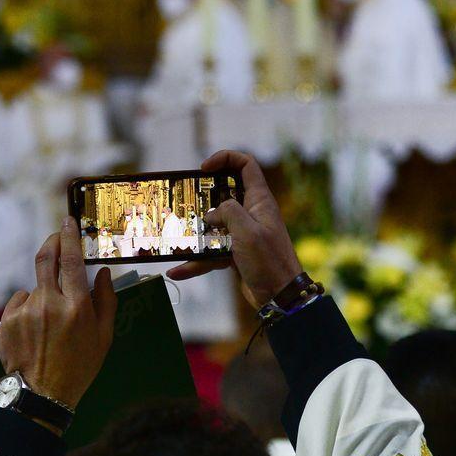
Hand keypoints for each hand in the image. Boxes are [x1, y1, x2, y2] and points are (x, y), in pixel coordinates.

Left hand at [0, 216, 117, 410]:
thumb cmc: (78, 367)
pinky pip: (21, 300)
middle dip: (52, 242)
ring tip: (51, 319)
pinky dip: (29, 305)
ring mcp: (26, 311)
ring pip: (36, 285)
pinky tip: (35, 327)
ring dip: (45, 290)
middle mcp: (50, 304)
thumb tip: (102, 272)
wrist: (40, 395)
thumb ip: (106, 301)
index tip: (68, 221)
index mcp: (77, 307)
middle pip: (45, 257)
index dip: (69, 235)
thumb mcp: (103, 337)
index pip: (71, 259)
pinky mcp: (7, 319)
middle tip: (57, 237)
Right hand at [167, 150, 302, 307]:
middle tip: (186, 201)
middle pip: (224, 193)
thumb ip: (228, 212)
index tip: (203, 169)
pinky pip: (212, 252)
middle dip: (203, 196)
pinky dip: (196, 262)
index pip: (246, 165)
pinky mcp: (235, 253)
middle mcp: (251, 213)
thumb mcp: (247, 231)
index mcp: (259, 201)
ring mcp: (243, 233)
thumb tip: (212, 214)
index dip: (225, 159)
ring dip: (196, 233)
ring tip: (175, 236)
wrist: (280, 297)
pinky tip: (177, 271)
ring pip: (214, 225)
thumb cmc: (269, 261)